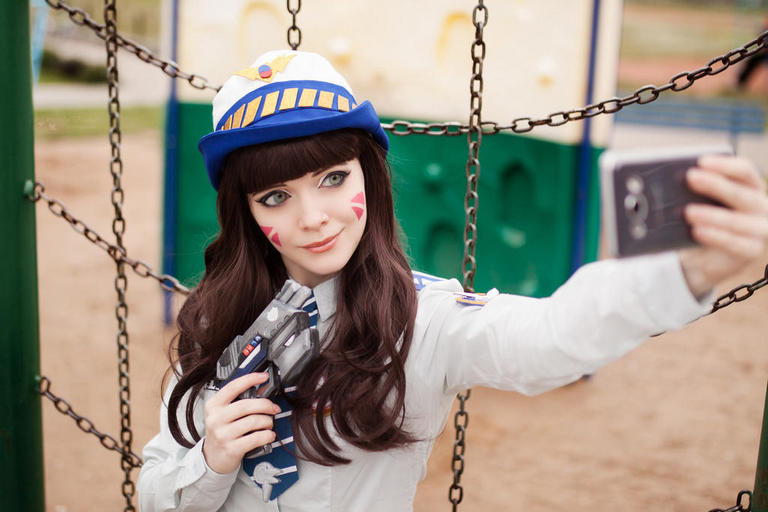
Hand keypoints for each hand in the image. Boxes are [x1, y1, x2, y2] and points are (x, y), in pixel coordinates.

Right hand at [202, 372, 280, 473]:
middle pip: (247, 405)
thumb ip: (239, 401)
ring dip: (267, 421)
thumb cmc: (222, 431)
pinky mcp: (232, 448)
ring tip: (269, 423)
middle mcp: (216, 418)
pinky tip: (268, 435)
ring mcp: (223, 434)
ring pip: (253, 421)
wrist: (212, 457)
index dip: (250, 379)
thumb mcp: (224, 413)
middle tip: (274, 408)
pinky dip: (267, 435)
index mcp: (214, 405)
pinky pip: (256, 438)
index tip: (264, 376)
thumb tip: (262, 389)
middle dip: (265, 405)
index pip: (233, 387)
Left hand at [678, 154, 767, 297]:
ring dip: (712, 214)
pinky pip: (734, 243)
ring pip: (737, 220)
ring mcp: (760, 230)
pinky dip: (715, 236)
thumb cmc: (704, 222)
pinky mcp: (751, 251)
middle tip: (690, 177)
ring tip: (688, 211)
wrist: (704, 258)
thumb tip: (672, 181)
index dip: (725, 164)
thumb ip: (694, 192)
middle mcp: (760, 206)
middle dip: (714, 184)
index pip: (744, 170)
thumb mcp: (700, 204)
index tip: (701, 161)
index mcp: (750, 187)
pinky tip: (697, 231)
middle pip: (740, 192)